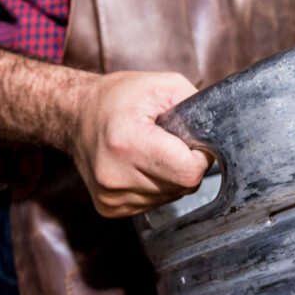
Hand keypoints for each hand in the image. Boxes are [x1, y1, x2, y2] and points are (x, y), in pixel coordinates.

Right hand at [70, 71, 209, 217]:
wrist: (75, 115)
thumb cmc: (119, 97)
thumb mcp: (163, 85)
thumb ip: (197, 108)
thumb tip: (219, 138)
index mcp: (127, 142)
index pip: (189, 171)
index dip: (199, 156)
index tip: (190, 140)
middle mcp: (115, 176)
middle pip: (182, 186)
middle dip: (185, 164)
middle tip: (168, 142)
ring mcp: (110, 197)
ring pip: (170, 197)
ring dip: (170, 176)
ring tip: (151, 152)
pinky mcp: (109, 208)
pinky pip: (154, 203)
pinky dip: (156, 186)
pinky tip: (140, 166)